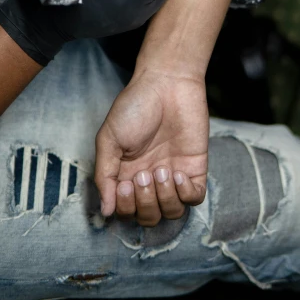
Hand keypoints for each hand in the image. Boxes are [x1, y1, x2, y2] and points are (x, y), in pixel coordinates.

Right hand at [95, 68, 208, 226]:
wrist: (166, 82)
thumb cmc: (135, 106)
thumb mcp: (109, 139)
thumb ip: (105, 175)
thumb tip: (105, 211)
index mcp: (127, 175)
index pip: (126, 211)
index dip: (125, 207)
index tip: (125, 184)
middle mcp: (151, 180)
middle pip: (149, 217)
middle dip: (145, 203)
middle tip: (144, 174)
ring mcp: (174, 175)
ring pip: (172, 212)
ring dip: (165, 199)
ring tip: (162, 171)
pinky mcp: (194, 167)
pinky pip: (194, 198)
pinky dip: (186, 194)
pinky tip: (177, 174)